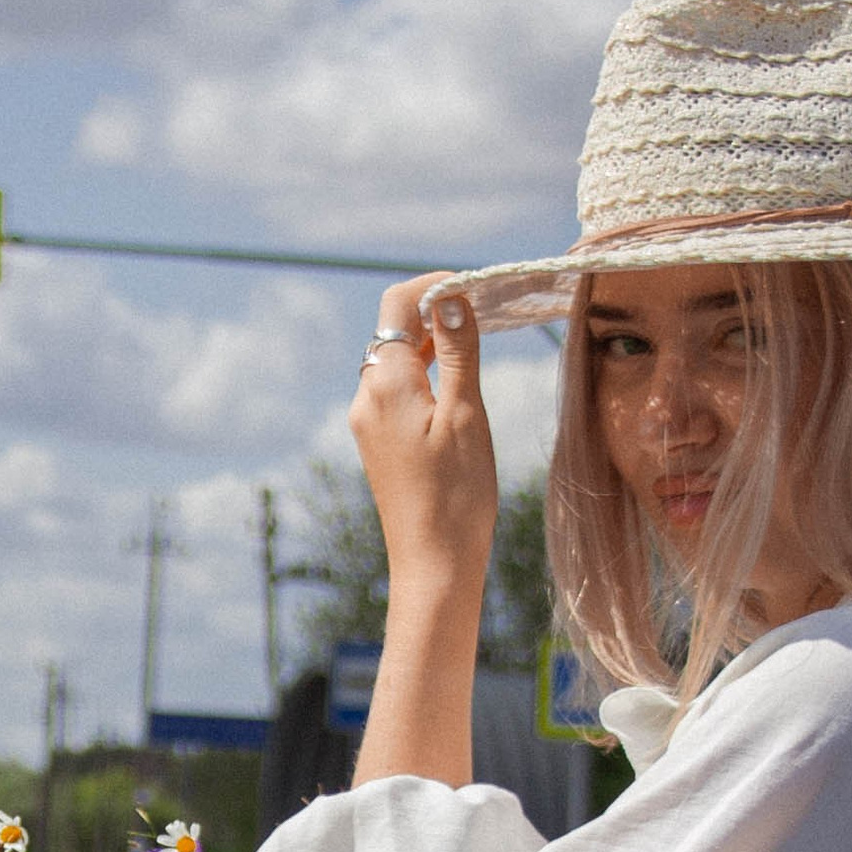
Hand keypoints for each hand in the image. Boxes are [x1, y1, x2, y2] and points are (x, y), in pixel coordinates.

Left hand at [350, 275, 497, 596]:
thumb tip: (451, 296)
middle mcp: (366, 397)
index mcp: (385, 383)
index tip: (474, 288)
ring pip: (396, 361)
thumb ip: (459, 350)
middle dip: (435, 313)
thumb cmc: (457, 494)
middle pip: (394, 330)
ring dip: (432, 344)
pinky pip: (397, 390)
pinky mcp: (378, 442)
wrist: (433, 564)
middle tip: (485, 313)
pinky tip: (456, 386)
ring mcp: (368, 421)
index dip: (433, 287)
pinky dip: (425, 375)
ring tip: (476, 345)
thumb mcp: (467, 414)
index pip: (397, 305)